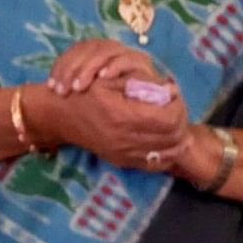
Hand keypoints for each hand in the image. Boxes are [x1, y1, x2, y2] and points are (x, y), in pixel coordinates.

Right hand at [28, 49, 188, 169]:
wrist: (61, 117)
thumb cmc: (85, 91)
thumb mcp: (110, 79)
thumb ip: (141, 84)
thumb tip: (168, 90)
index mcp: (123, 116)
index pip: (169, 118)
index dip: (178, 104)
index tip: (172, 92)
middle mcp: (125, 140)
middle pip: (173, 137)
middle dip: (181, 119)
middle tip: (175, 104)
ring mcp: (124, 154)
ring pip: (168, 153)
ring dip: (177, 136)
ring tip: (172, 119)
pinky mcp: (123, 161)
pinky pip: (155, 164)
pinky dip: (167, 152)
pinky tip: (165, 138)